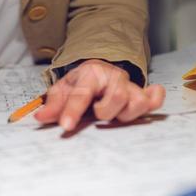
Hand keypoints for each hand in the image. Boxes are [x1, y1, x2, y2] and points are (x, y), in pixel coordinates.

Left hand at [34, 59, 164, 130]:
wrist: (100, 69)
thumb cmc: (82, 82)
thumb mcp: (64, 89)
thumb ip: (53, 104)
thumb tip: (40, 118)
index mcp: (89, 75)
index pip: (81, 94)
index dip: (73, 110)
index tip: (66, 126)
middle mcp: (112, 78)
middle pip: (115, 96)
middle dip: (105, 111)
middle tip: (98, 114)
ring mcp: (129, 86)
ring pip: (136, 101)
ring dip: (126, 114)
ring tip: (116, 115)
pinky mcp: (142, 93)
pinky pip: (155, 97)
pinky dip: (155, 100)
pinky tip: (149, 101)